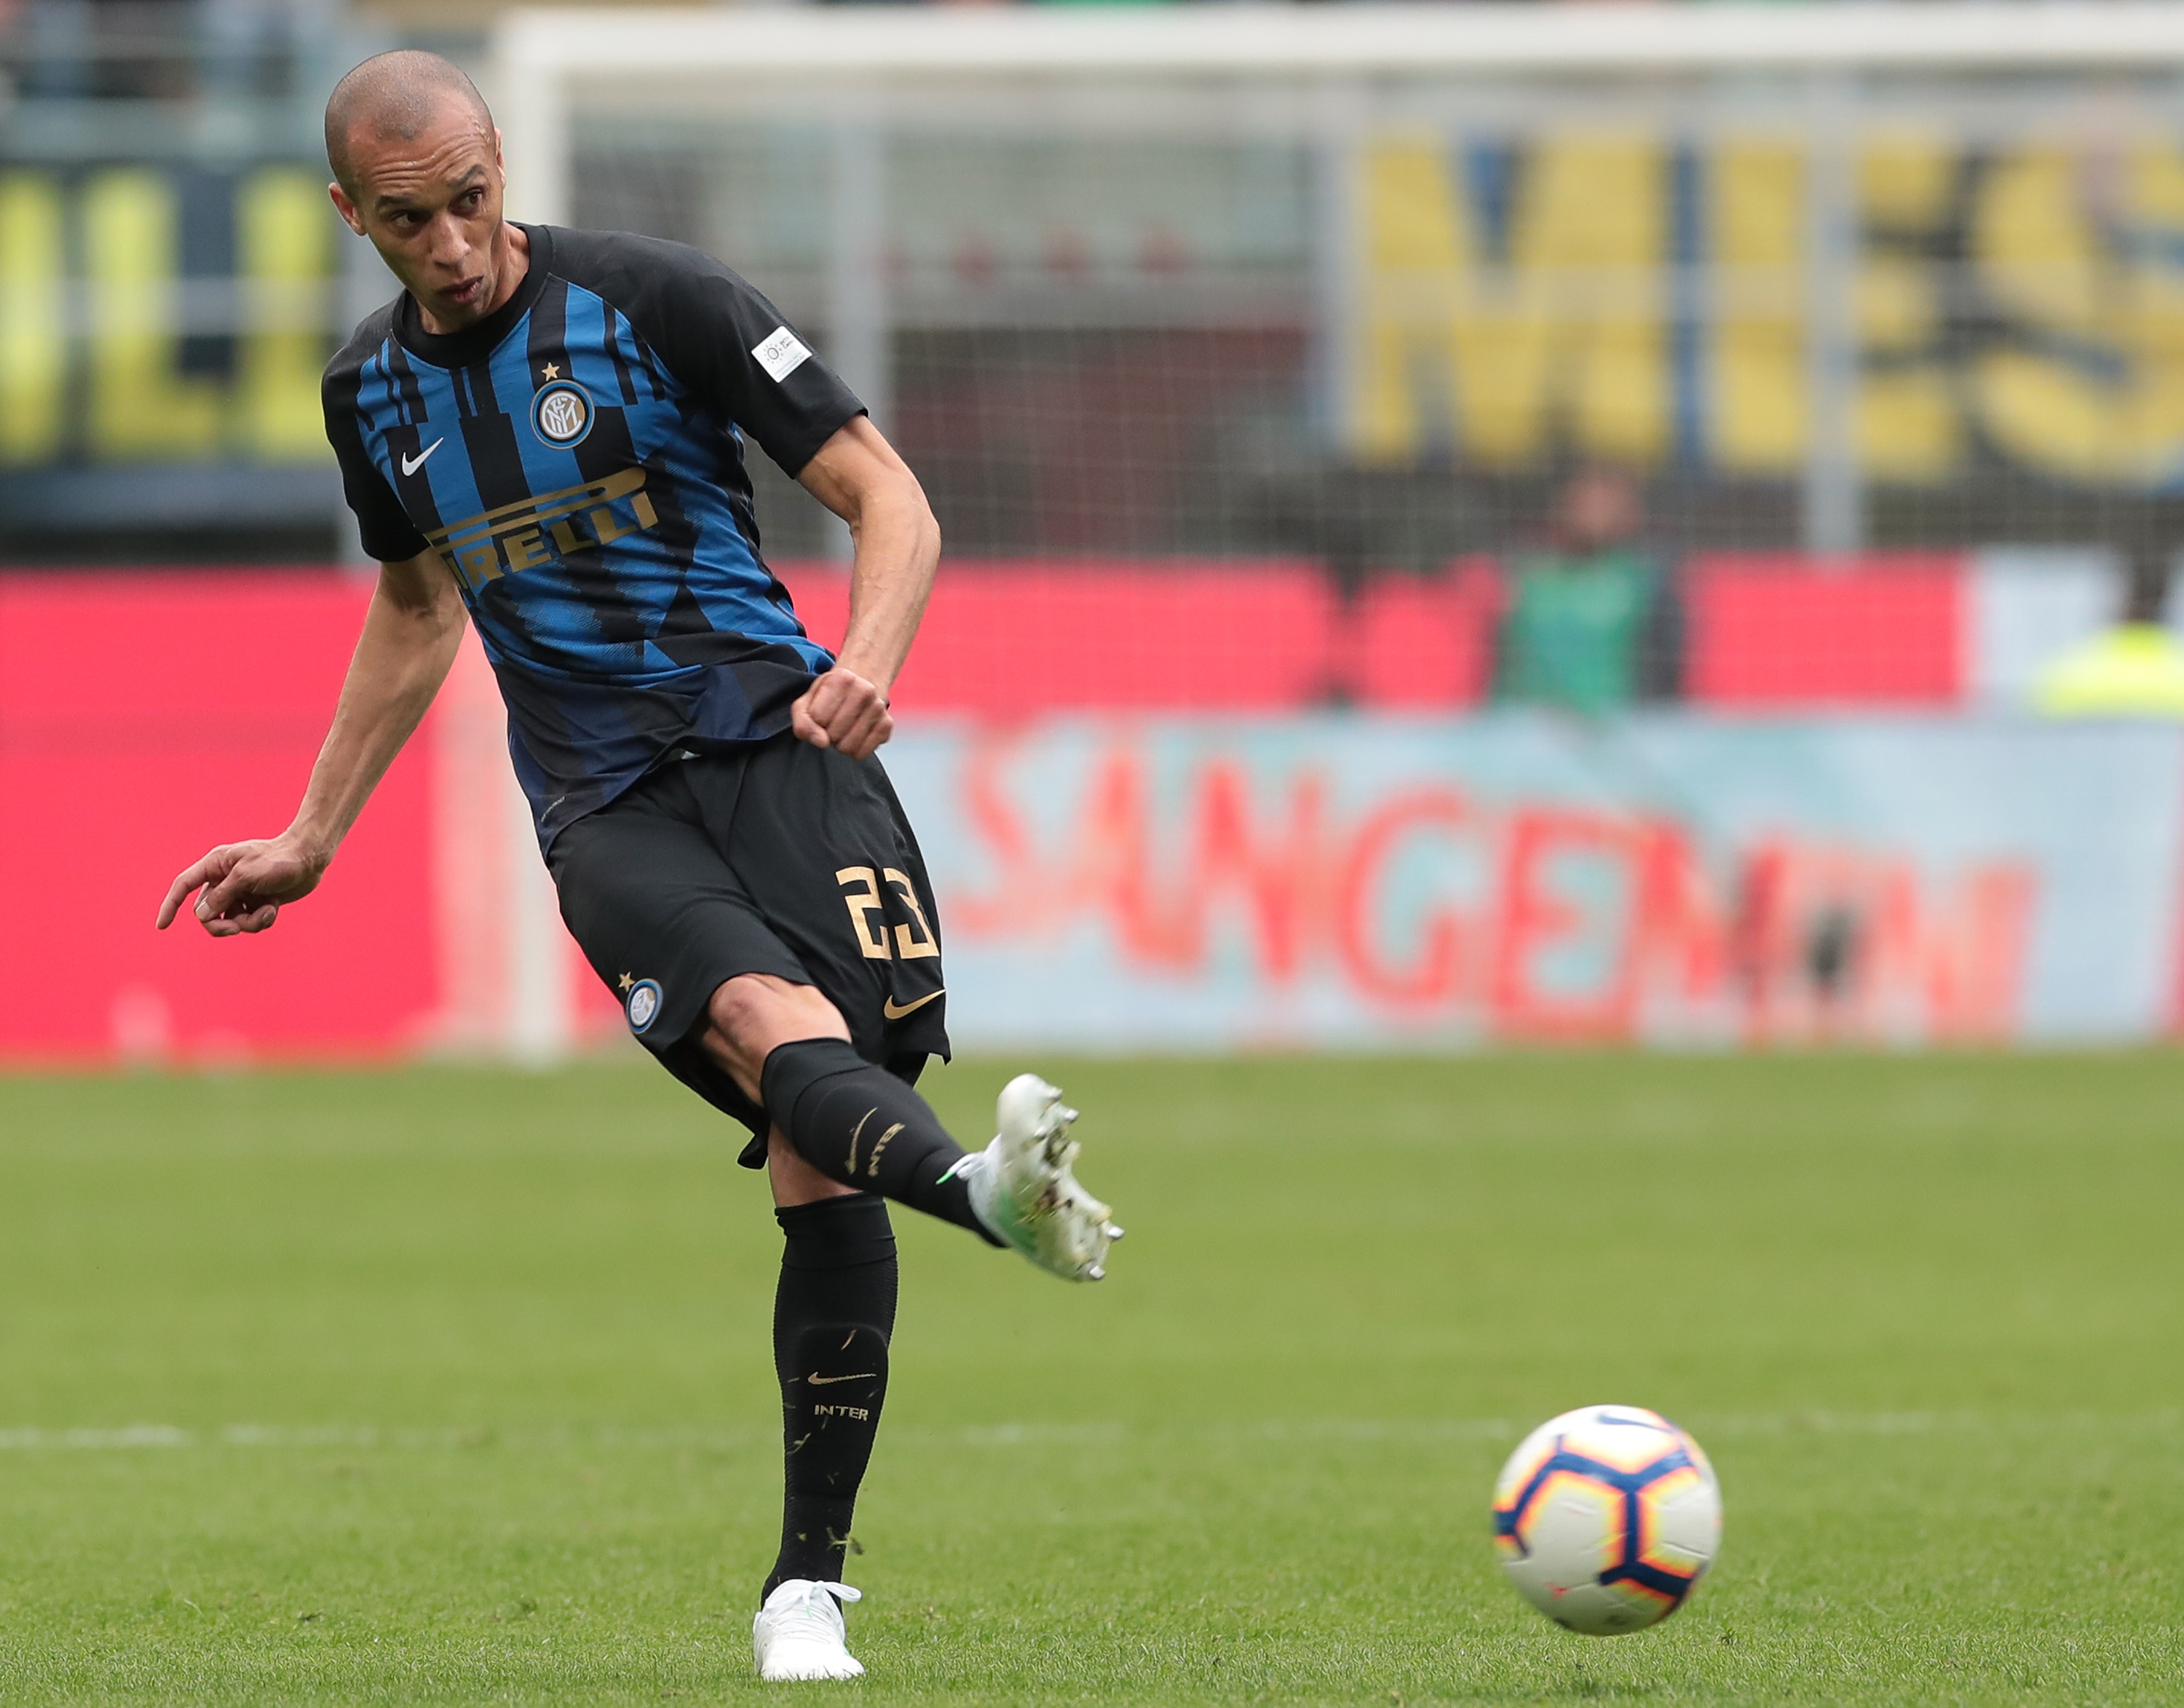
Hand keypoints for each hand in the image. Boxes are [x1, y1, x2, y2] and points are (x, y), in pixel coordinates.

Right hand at [155, 835, 328, 936]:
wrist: (309, 859)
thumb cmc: (277, 860)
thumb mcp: (245, 877)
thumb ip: (221, 896)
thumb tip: (200, 916)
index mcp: (215, 866)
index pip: (183, 886)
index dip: (170, 905)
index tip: (162, 926)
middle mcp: (224, 880)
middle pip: (206, 914)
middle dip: (220, 926)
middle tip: (235, 929)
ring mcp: (240, 893)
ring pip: (230, 922)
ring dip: (248, 923)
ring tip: (267, 912)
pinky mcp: (256, 903)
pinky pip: (249, 923)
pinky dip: (261, 920)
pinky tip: (274, 908)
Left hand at [791, 667, 892, 760]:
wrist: (863, 681)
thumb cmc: (832, 693)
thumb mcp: (809, 699)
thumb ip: (803, 722)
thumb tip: (822, 742)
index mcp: (842, 679)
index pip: (817, 718)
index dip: (815, 720)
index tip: (822, 712)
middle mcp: (864, 691)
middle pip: (833, 735)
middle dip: (828, 733)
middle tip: (833, 721)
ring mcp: (878, 708)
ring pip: (848, 747)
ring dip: (840, 743)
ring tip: (844, 728)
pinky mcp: (886, 725)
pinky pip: (862, 753)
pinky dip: (854, 750)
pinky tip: (855, 734)